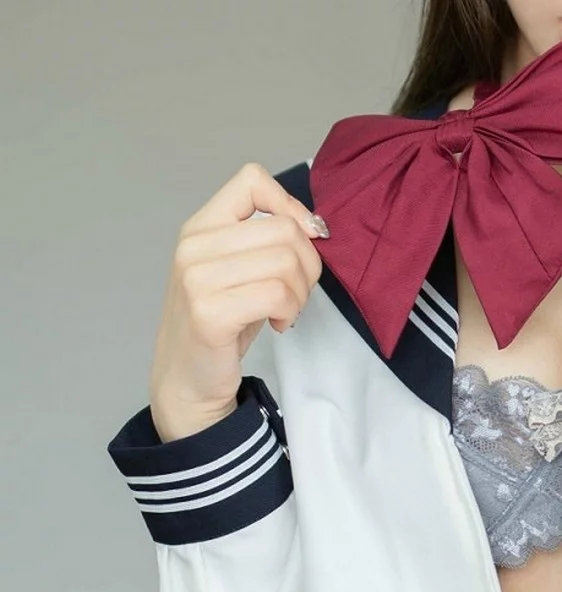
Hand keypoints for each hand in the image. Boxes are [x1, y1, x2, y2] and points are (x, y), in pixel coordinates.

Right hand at [149, 162, 328, 440]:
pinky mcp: (210, 312)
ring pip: (285, 262)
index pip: (252, 180)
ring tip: (285, 311)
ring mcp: (198, 278)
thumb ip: (265, 242)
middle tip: (295, 294)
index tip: (302, 240)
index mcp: (200, 226)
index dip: (290, 206)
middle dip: (307, 265)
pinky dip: (290, 311)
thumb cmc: (221, 326)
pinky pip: (276, 294)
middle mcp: (194, 245)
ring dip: (300, 293)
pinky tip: (278, 324)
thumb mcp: (238, 272)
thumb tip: (314, 226)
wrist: (187, 381)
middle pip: (284, 229)